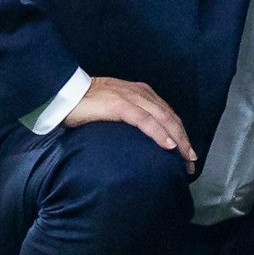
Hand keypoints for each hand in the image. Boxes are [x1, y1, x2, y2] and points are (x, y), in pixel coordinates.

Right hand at [64, 77, 196, 171]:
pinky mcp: (119, 104)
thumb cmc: (85, 105)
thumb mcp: (115, 110)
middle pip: (170, 117)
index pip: (168, 114)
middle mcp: (140, 92)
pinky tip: (168, 145)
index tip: (187, 153)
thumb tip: (140, 141)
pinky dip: (159, 133)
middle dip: (184, 140)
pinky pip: (145, 120)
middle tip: (191, 161)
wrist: (62, 94)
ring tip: (185, 157)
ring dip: (178, 139)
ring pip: (163, 118)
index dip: (180, 133)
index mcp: (141, 93)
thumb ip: (130, 119)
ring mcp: (130, 97)